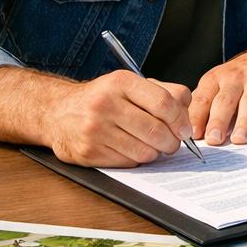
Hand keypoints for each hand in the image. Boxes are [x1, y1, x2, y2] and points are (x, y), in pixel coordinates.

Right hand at [42, 70, 192, 166]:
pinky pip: (128, 163)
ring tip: (153, 145)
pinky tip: (131, 149)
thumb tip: (188, 112)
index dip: (180, 120)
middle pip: (156, 130)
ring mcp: (95, 130)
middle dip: (172, 142)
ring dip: (155, 152)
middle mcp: (106, 104)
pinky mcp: (88, 153)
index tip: (185, 130)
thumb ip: (163, 92)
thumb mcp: (130, 84)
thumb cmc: (103, 98)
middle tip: (173, 143)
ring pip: (144, 151)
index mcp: (121, 82)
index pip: (164, 102)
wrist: (58, 113)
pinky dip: (137, 159)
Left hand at [190, 40, 246, 145]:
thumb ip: (205, 102)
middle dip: (219, 120)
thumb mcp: (220, 81)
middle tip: (214, 139)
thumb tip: (186, 129)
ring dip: (244, 121)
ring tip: (238, 139)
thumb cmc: (242, 77)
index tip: (192, 134)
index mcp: (218, 77)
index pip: (204, 97)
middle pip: (226, 100)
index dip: (197, 115)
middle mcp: (238, 77)